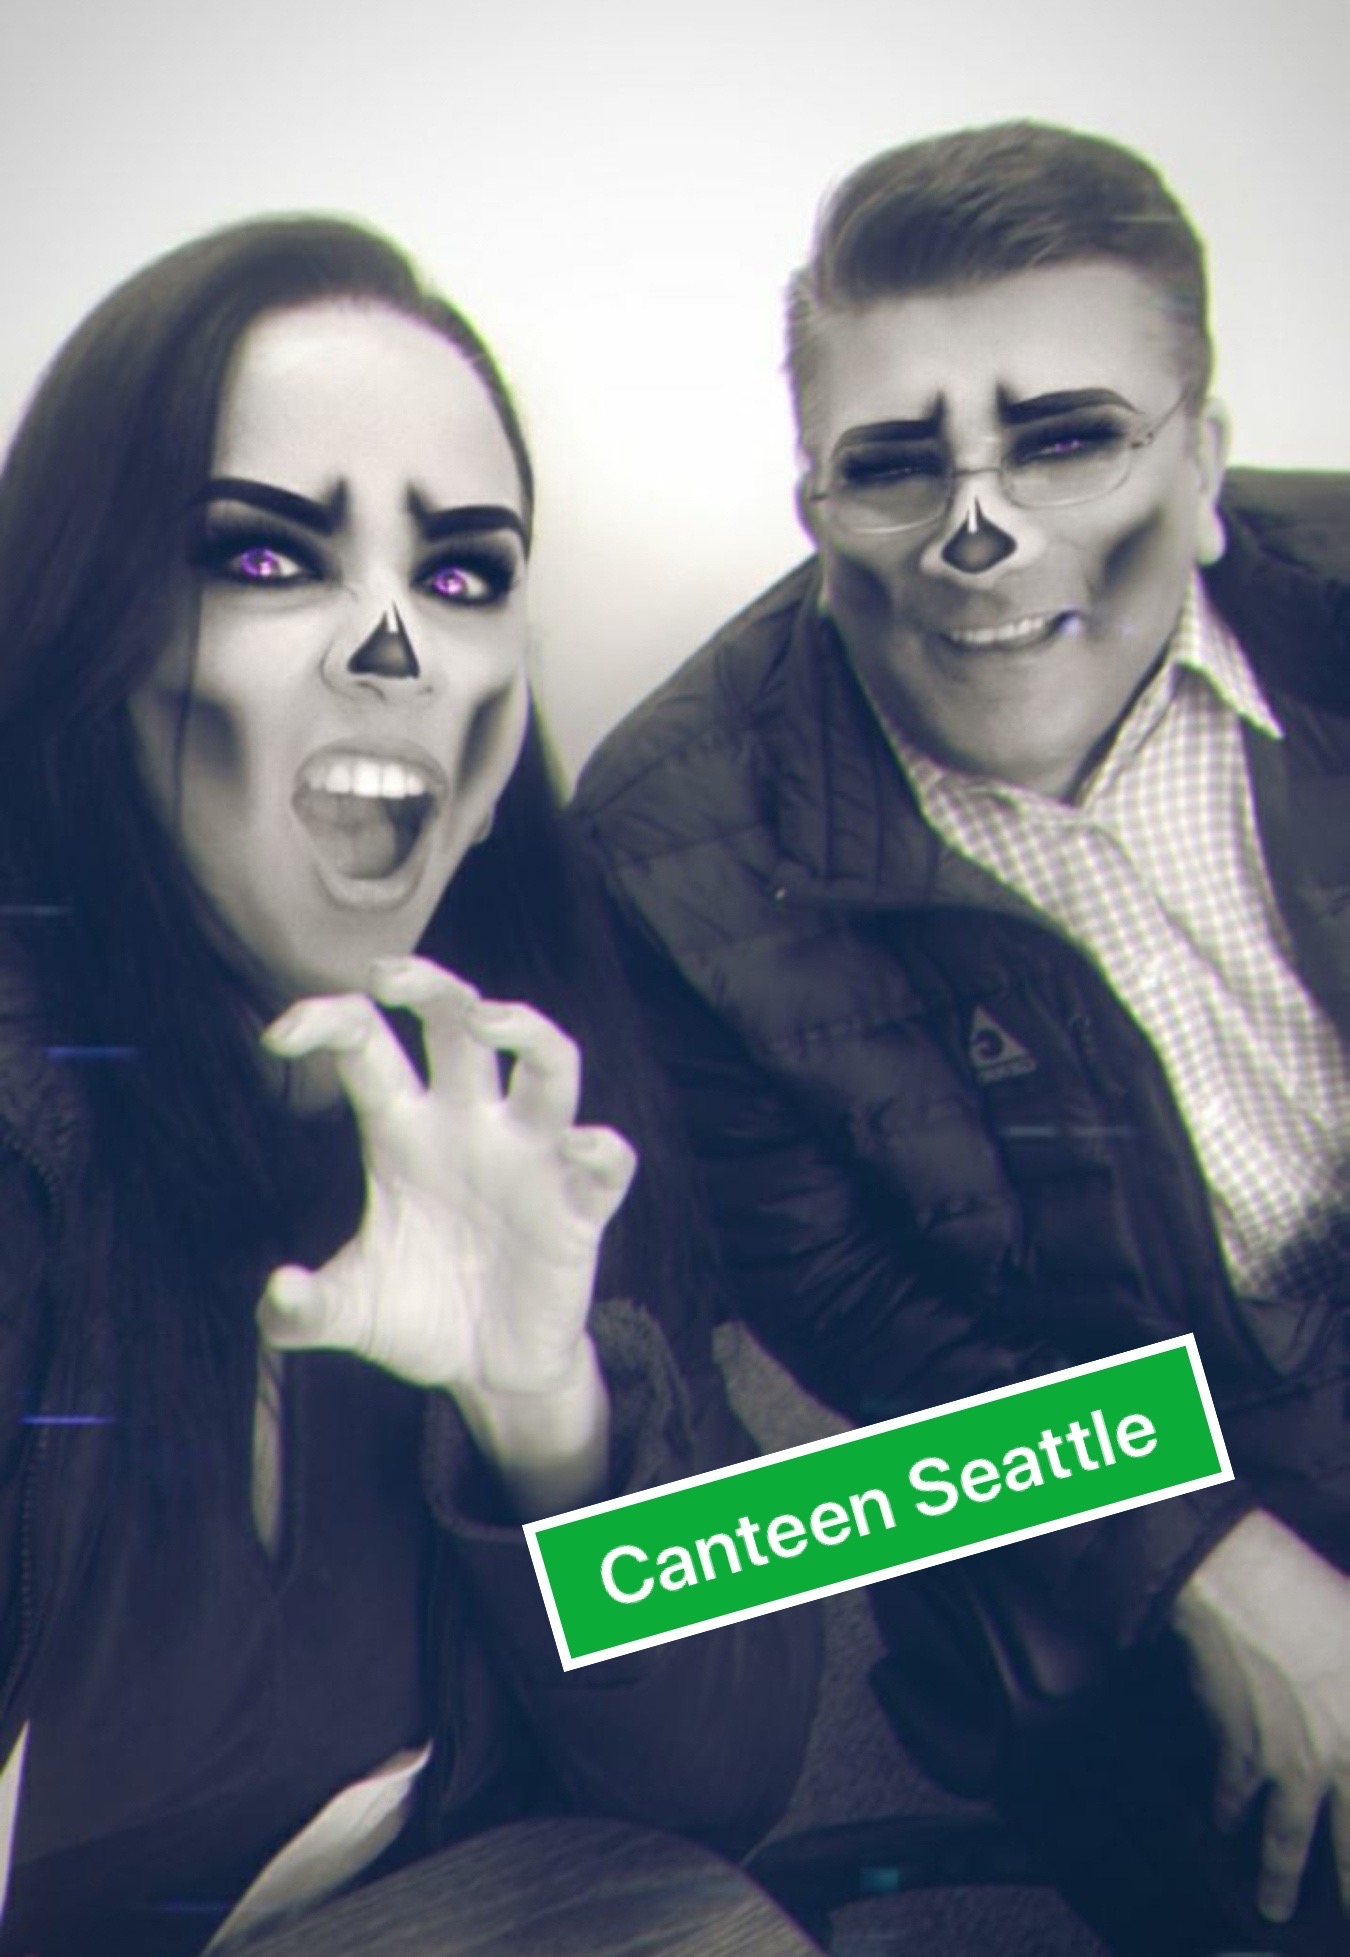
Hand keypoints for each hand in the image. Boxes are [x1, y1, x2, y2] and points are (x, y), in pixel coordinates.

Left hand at [257, 956, 636, 1510]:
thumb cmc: (418, 1317)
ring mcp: (531, 1158)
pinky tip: (578, 1147)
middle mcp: (469, 1125)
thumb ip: (302, 1310)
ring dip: (527, 1029)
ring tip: (491, 1018)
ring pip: (549, 1062)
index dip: (325, 1021)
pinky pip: (605, 1161)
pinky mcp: (580, 1206)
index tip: (278, 1037)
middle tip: (385, 972)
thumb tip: (278, 1293)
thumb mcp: (352, 1312)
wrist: (490, 1372)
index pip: (368, 1046)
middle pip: (459, 1022)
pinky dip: (600, 1147)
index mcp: (404, 1130)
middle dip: (430, 984)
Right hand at [1170, 1508, 1349, 1923]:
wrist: (1241, 1583)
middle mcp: (1338, 1759)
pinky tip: (1224, 1821)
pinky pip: (1235, 1787)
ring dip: (1280, 1873)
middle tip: (1345, 1919)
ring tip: (1273, 1905)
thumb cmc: (1317, 1601)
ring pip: (1288, 1833)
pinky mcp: (1240, 1741)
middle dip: (1347, 1886)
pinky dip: (1228, 1807)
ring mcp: (1287, 1757)